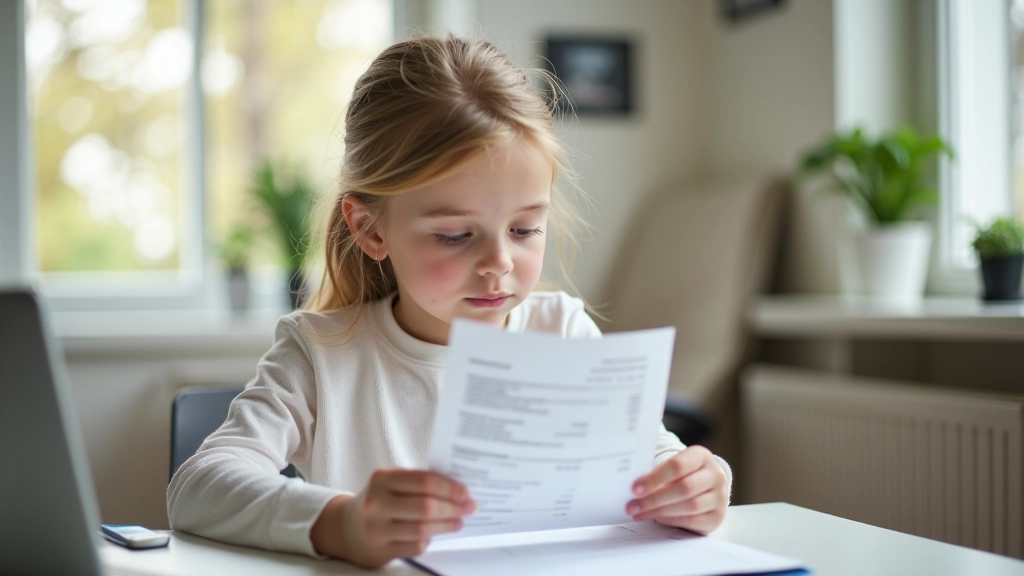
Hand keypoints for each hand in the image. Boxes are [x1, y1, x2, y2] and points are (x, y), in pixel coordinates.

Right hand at [311, 468, 475, 567]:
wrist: (346, 528)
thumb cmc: (379, 501)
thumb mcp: (391, 483)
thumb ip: (418, 483)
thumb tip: (457, 490)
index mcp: (382, 479)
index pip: (424, 481)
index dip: (450, 487)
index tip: (466, 492)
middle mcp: (376, 503)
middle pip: (426, 506)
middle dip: (453, 507)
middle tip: (469, 507)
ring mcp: (376, 528)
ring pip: (422, 529)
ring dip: (446, 525)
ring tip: (458, 521)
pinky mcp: (379, 550)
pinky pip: (414, 546)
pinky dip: (429, 540)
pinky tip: (435, 534)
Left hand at [625, 446, 728, 533]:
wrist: (706, 485)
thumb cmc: (683, 474)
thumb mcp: (673, 466)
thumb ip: (657, 473)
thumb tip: (634, 488)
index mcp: (702, 456)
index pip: (678, 465)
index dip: (655, 478)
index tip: (635, 489)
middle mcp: (715, 475)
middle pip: (684, 488)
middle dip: (654, 499)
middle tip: (633, 506)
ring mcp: (720, 497)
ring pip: (689, 506)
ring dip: (660, 511)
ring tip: (640, 513)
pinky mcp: (717, 516)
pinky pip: (693, 521)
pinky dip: (672, 520)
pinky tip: (657, 518)